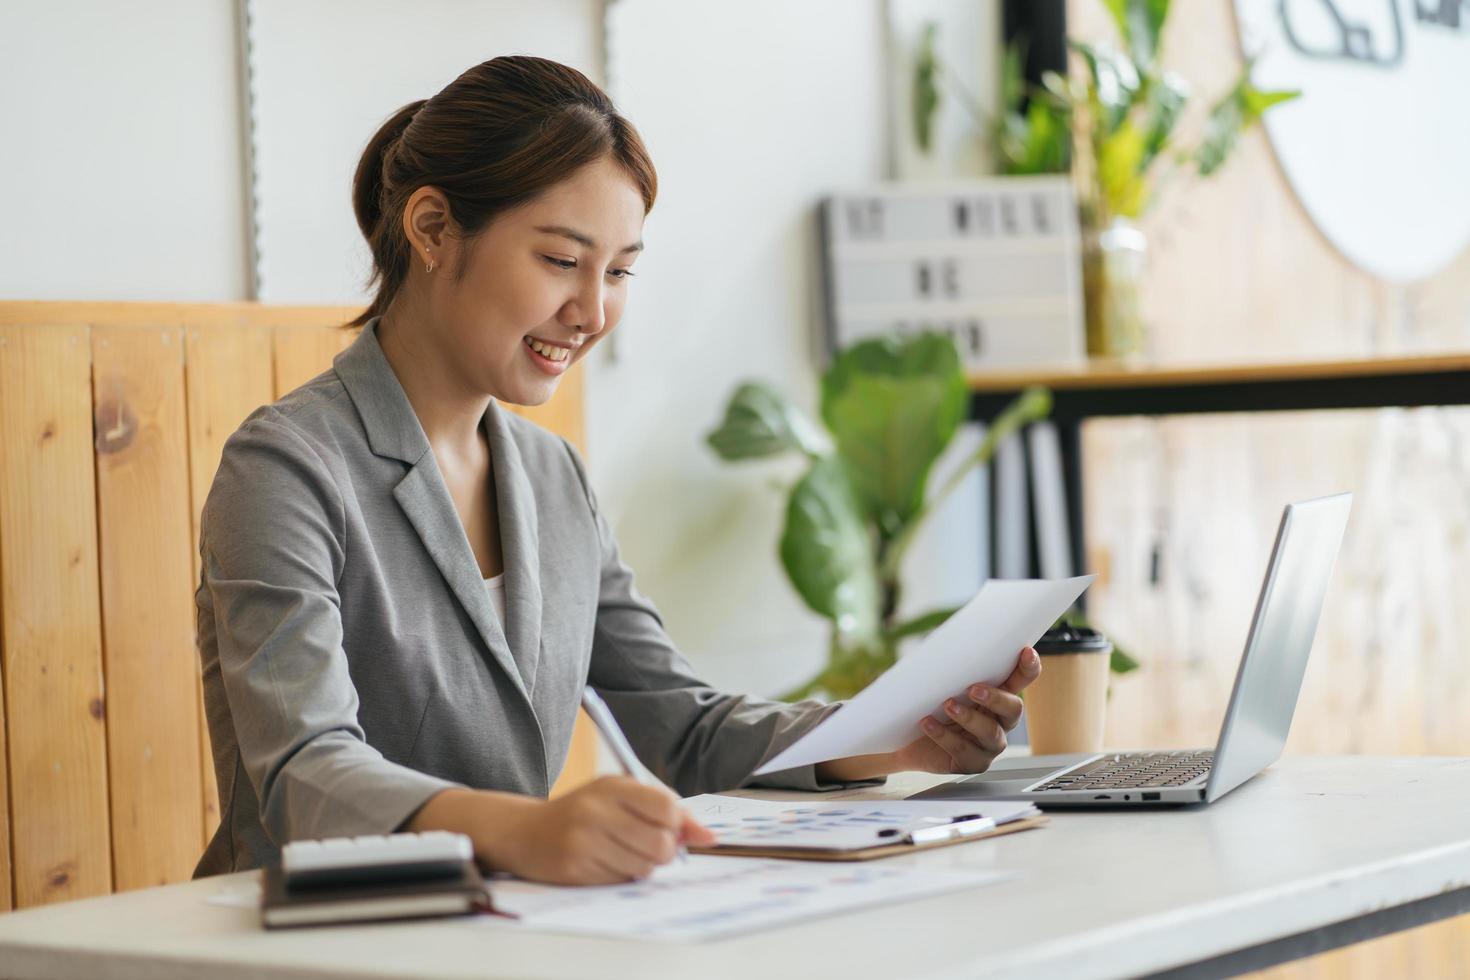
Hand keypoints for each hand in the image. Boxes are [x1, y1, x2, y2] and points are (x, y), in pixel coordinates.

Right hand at [407, 776, 714, 884]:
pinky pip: (620, 881)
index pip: (667, 807)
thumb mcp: (620, 797)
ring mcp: (584, 840)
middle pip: (661, 844)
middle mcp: (597, 810)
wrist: (526, 832)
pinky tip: (603, 862)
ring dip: (643, 866)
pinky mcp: (574, 868)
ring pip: (644, 867)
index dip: (677, 824)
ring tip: (623, 853)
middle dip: (665, 852)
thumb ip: (666, 811)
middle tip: (650, 846)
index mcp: (613, 786)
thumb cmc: (584, 812)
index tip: (670, 828)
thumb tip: (709, 836)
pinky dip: (621, 876)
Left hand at [895, 645, 1039, 774]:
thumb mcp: (942, 685)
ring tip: (947, 705)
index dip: (1029, 667)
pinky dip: (944, 736)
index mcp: (998, 696)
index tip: (1025, 652)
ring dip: (969, 718)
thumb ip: (954, 670)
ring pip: (991, 733)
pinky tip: (928, 724)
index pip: (1021, 679)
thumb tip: (947, 648)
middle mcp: (999, 721)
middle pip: (1013, 709)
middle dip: (996, 698)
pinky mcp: (972, 763)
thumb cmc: (930, 707)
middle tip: (973, 689)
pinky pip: (964, 752)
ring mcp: (989, 745)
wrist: (905, 740)